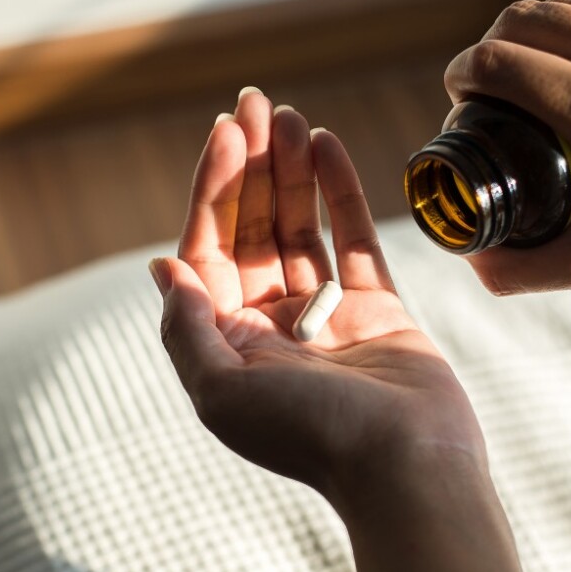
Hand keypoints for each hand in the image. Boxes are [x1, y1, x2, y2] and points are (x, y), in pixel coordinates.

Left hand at [153, 90, 484, 503]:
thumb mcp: (223, 392)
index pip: (210, 250)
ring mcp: (326, 317)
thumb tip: (163, 267)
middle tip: (255, 103)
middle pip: (254, 231)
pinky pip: (353, 242)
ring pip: (302, 229)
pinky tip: (328, 147)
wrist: (407, 468)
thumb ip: (186, 329)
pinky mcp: (377, 311)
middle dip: (253, 167)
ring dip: (293, 172)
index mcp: (229, 345)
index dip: (214, 190)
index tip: (226, 133)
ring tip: (292, 116)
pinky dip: (341, 195)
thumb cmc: (313, 437)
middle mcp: (272, 328)